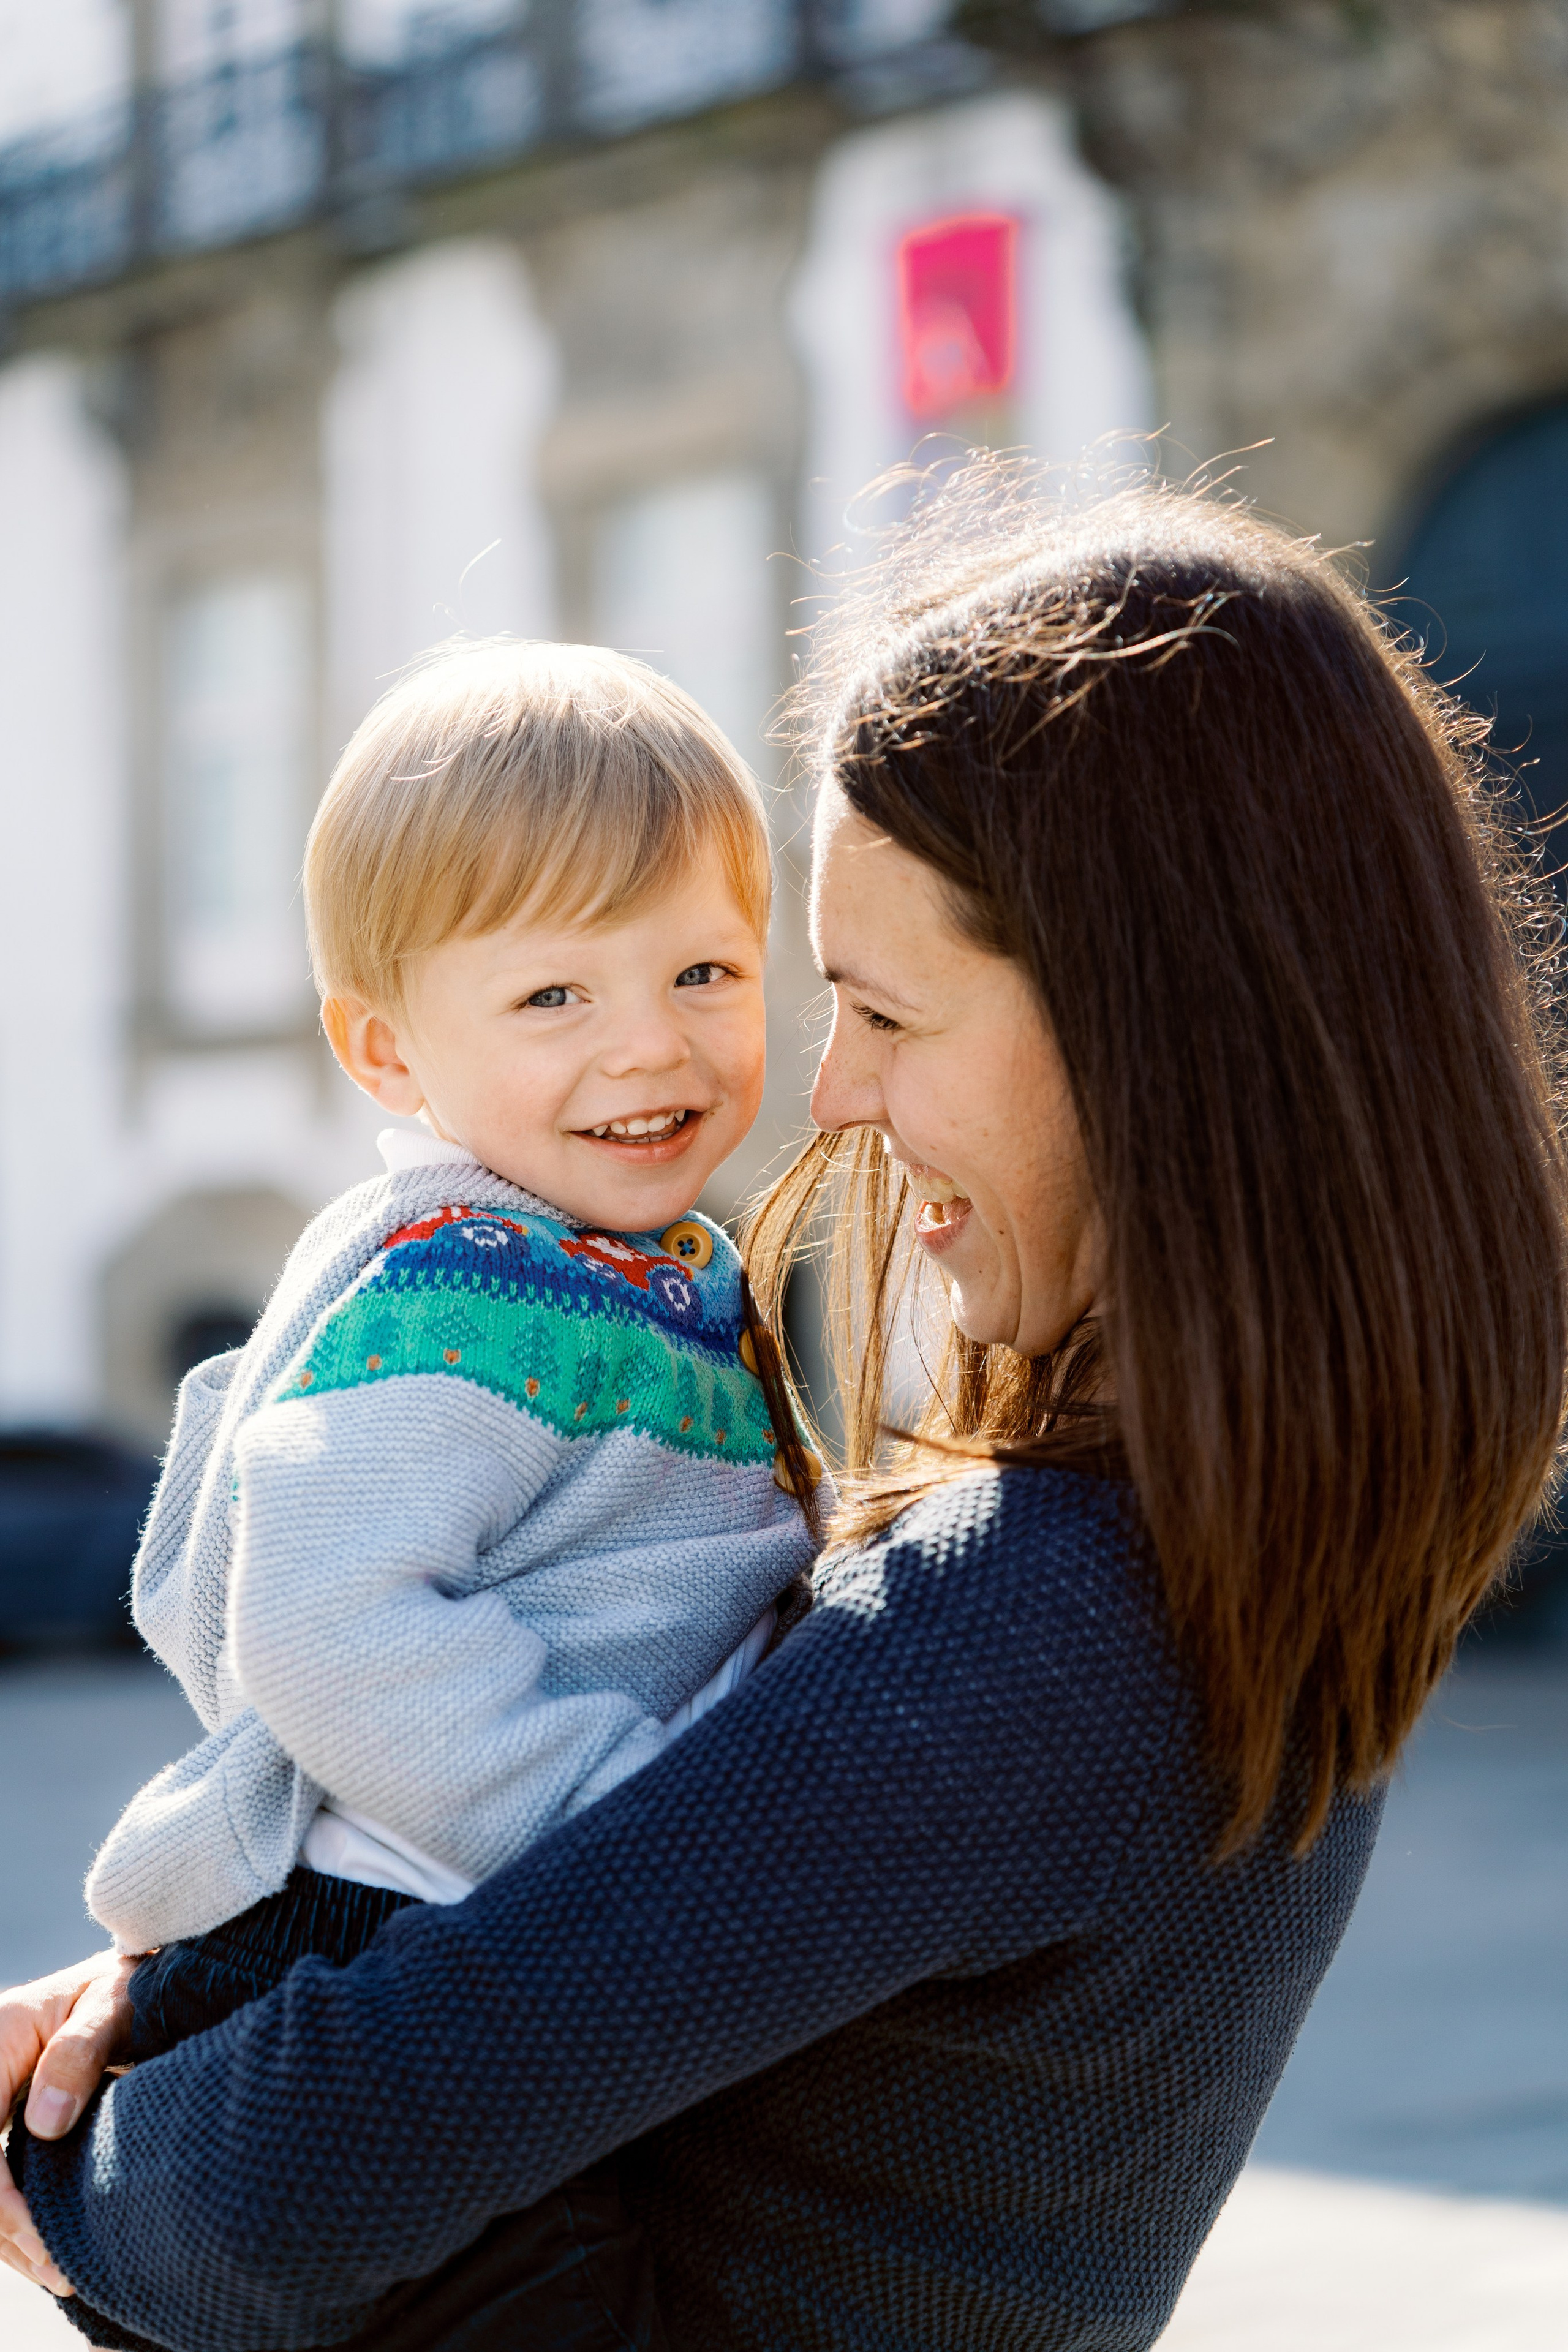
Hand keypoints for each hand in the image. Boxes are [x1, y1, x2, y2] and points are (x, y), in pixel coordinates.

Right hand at [0, 1948, 138, 2298]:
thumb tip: (46, 2123)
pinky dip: (13, 2218)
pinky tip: (45, 2249)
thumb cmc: (129, 1987)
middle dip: (4, 2228)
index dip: (0, 2201)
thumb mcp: (113, 2004)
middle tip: (57, 2269)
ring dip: (7, 2234)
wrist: (135, 1981)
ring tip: (58, 2272)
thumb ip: (80, 2053)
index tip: (43, 2239)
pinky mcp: (4, 2117)